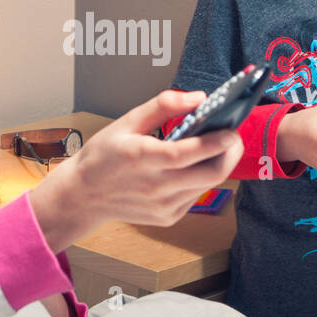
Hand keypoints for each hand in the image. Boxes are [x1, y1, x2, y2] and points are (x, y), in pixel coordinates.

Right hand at [29, 90, 244, 250]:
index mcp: (143, 159)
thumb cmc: (103, 155)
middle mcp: (156, 187)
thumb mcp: (127, 121)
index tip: (232, 129)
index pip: (188, 153)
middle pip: (211, 174)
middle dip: (231, 154)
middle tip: (233, 136)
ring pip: (208, 185)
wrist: (83, 195)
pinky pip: (196, 196)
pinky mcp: (168, 217)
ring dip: (218, 164)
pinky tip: (193, 166)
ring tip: (217, 147)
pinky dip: (201, 179)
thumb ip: (164, 106)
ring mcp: (164, 206)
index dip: (216, 142)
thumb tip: (200, 98)